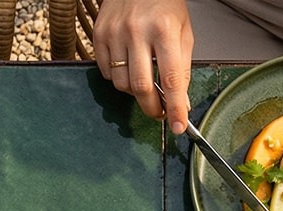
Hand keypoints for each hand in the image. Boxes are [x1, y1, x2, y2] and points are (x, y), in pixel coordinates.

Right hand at [92, 0, 192, 133]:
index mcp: (164, 30)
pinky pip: (107, 73)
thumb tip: (180, 103)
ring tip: (145, 82)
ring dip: (135, 92)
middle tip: (160, 112)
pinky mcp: (99, 36)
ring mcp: (114, 34)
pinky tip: (129, 66)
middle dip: (152, 108)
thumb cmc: (164, 4)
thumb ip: (182, 68)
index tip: (177, 126)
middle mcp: (137, 32)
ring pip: (122, 84)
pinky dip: (120, 78)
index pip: (171, 79)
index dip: (175, 107)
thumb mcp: (183, 31)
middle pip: (141, 88)